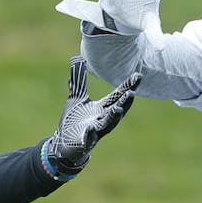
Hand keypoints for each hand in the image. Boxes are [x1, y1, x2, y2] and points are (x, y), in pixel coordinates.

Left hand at [41, 56, 140, 179]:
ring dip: (113, 117)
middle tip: (132, 91)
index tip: (138, 75)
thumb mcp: (76, 98)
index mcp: (102, 108)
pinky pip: (88, 138)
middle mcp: (102, 119)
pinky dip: (90, 133)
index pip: (118, 95)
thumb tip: (78, 58)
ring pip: (107, 125)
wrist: (63, 144)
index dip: (128, 86)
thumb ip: (78, 80)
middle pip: (117, 109)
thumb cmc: (74, 121)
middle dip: (125, 101)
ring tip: (118, 108)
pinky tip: (91, 128)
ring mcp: (94, 131)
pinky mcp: (84, 142)